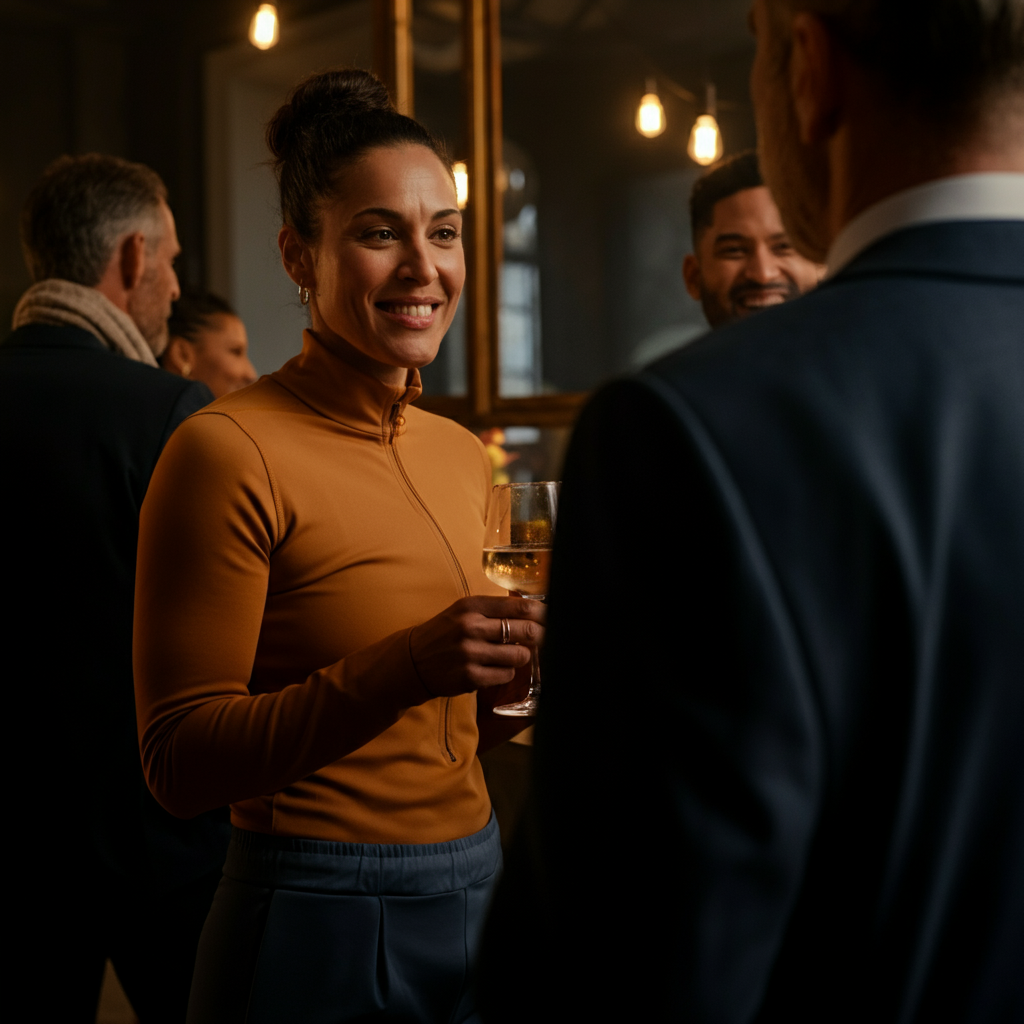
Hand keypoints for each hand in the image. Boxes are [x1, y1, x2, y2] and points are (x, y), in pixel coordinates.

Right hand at [409, 596, 545, 697]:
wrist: (412, 660)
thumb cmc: (445, 633)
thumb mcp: (464, 612)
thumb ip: (495, 610)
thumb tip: (535, 612)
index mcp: (472, 606)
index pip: (520, 606)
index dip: (542, 612)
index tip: (551, 617)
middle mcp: (471, 627)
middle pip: (525, 631)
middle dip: (538, 636)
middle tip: (541, 638)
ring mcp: (470, 653)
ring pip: (519, 656)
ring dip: (519, 657)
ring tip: (507, 655)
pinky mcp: (470, 677)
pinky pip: (506, 675)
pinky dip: (505, 673)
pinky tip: (492, 669)